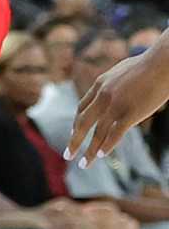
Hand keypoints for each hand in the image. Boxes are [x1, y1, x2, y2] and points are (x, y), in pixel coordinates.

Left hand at [67, 43, 168, 164]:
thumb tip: (114, 86)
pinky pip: (115, 134)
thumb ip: (113, 83)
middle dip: (74, 140)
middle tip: (68, 154)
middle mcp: (102, 97)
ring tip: (83, 164)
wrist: (160, 64)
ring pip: (97, 133)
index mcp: (99, 85)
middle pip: (83, 123)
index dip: (77, 122)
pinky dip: (107, 146)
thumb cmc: (145, 66)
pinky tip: (101, 156)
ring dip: (89, 150)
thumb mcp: (121, 72)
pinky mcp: (130, 113)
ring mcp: (115, 106)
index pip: (82, 108)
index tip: (73, 133)